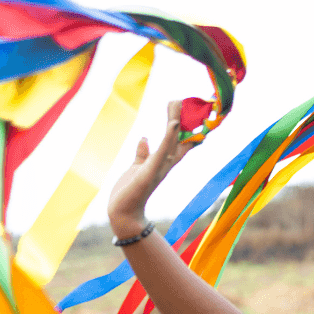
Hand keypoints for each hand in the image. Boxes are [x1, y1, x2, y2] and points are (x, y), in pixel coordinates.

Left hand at [108, 100, 194, 238]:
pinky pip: (162, 152)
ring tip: (177, 103)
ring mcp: (159, 169)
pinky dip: (169, 138)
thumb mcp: (136, 168)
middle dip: (182, 119)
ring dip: (175, 121)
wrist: (123, 214)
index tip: (191, 113)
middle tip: (183, 100)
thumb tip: (144, 138)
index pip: (179, 144)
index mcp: (162, 164)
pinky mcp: (150, 171)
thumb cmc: (129, 193)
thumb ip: (142, 153)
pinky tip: (173, 124)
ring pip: (172, 141)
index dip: (187, 130)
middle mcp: (165, 166)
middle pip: (178, 139)